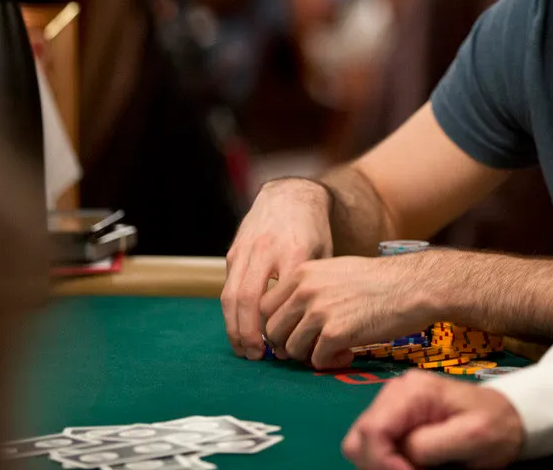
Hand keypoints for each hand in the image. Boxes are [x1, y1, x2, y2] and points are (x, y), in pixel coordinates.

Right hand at [221, 179, 333, 359]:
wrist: (291, 196)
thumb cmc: (314, 231)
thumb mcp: (324, 255)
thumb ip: (314, 287)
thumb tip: (311, 330)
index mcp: (294, 253)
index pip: (279, 298)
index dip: (276, 327)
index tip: (283, 348)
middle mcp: (266, 251)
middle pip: (247, 299)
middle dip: (248, 333)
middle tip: (256, 356)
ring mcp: (246, 250)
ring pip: (231, 295)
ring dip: (234, 327)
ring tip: (244, 350)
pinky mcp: (234, 251)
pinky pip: (228, 286)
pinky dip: (231, 312)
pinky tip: (238, 329)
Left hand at [261, 254, 440, 368]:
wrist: (412, 286)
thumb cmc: (379, 281)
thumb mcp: (335, 272)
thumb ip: (309, 290)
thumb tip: (289, 318)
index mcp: (302, 273)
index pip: (265, 308)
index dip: (277, 325)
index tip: (293, 333)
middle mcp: (305, 291)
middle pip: (273, 332)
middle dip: (289, 345)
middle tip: (311, 348)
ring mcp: (319, 312)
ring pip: (292, 349)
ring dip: (310, 355)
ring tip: (334, 349)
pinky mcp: (335, 334)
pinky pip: (317, 361)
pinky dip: (330, 363)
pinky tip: (349, 352)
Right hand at [342, 370, 524, 468]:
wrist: (509, 416)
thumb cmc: (495, 424)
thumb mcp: (470, 436)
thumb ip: (429, 444)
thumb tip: (401, 453)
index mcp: (412, 391)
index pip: (373, 431)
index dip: (382, 463)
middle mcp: (395, 392)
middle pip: (359, 438)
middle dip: (378, 464)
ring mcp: (393, 404)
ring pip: (361, 443)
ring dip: (381, 463)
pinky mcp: (397, 417)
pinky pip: (375, 444)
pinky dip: (387, 460)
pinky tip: (410, 465)